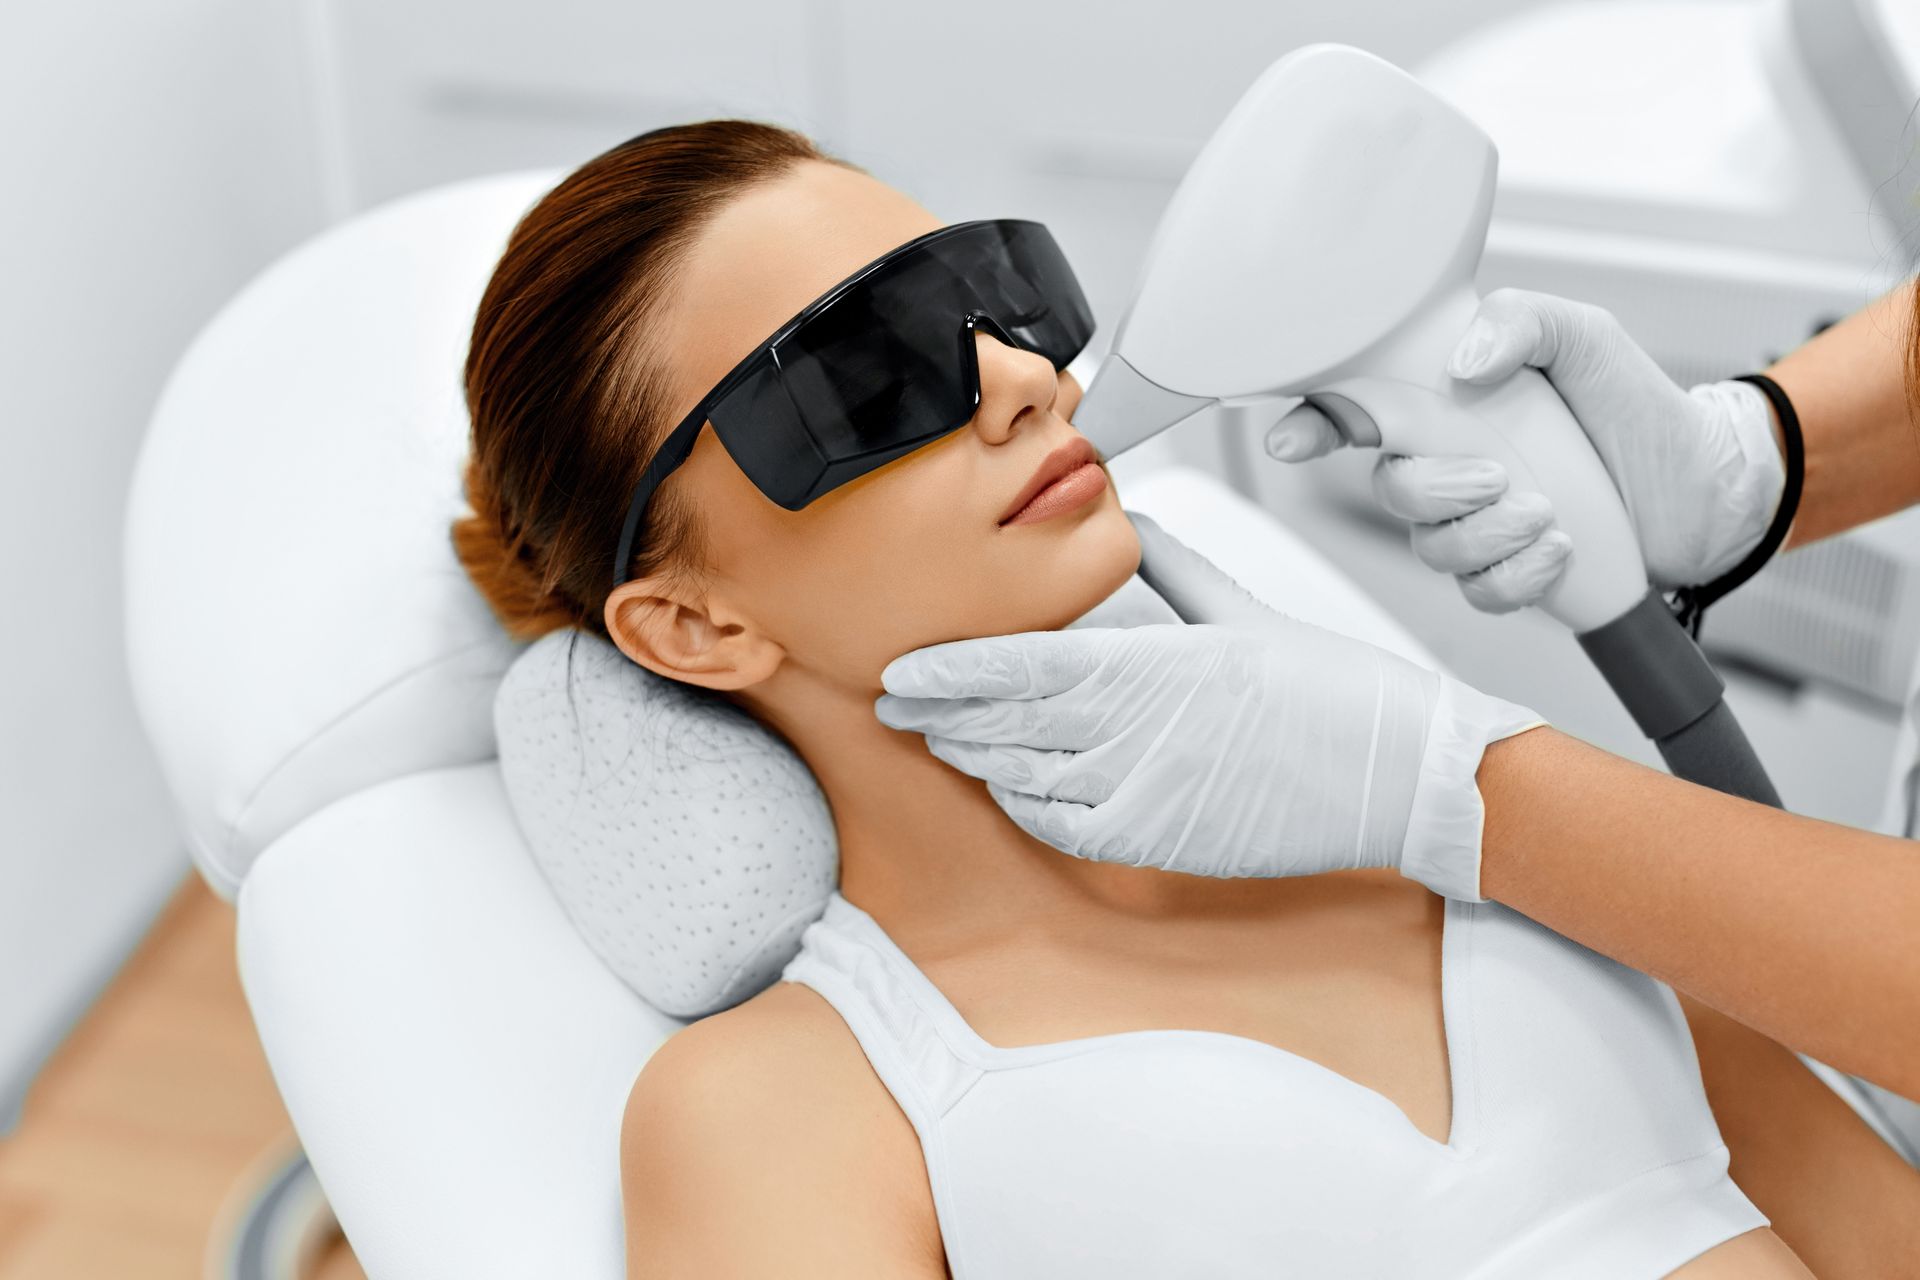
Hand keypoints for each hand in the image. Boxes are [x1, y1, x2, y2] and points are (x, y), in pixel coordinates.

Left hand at [873, 514, 1542, 899]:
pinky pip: (1070, 830)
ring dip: (974, 758)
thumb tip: (1136, 519)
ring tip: (936, 738)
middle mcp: (1145, 728)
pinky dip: (1027, 809)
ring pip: (1029, 777)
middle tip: (894, 698)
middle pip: (1012, 721)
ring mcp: (1152, 791)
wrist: (1405, 775)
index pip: (1028, 662)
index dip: (955, 668)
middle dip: (943, 712)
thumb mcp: (1250, 608)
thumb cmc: (1336, 688)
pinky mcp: (1168, 840)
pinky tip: (1006, 789)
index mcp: (1161, 661)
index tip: (904, 665)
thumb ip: (1178, 568)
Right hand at [1265, 287, 1786, 612]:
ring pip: (1431, 548)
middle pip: (1390, 490)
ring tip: (1549, 516)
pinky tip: (1561, 550)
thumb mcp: (1586, 337)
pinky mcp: (1508, 575)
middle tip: (1498, 478)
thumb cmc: (1636, 407)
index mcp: (1449, 403)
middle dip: (1437, 492)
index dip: (1312, 424)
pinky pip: (1479, 593)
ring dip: (1488, 536)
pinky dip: (1518, 577)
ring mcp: (1475, 524)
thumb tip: (1462, 366)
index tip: (1292, 441)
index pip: (1358, 411)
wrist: (1705, 484)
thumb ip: (1521, 322)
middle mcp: (1450, 465)